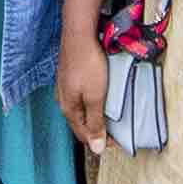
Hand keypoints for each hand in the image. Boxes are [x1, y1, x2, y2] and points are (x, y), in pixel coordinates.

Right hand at [54, 21, 111, 149]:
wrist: (79, 34)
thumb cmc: (88, 65)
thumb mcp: (95, 97)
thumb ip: (95, 122)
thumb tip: (95, 149)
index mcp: (68, 109)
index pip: (84, 135)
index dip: (101, 142)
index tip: (119, 142)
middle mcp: (63, 100)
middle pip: (80, 124)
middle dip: (97, 131)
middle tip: (116, 132)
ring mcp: (65, 87)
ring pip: (80, 111)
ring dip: (94, 117)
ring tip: (111, 117)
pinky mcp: (69, 76)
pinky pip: (80, 98)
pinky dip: (91, 104)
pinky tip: (100, 99)